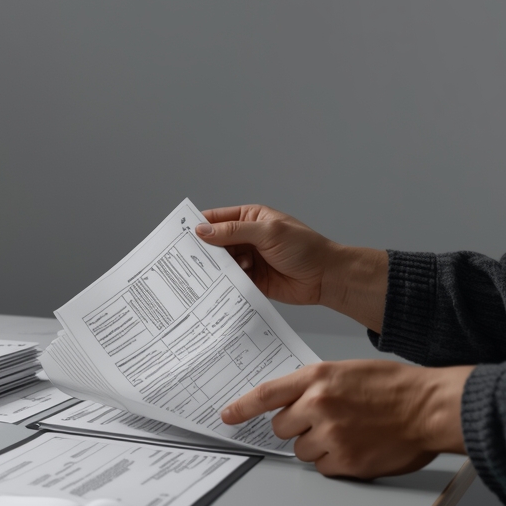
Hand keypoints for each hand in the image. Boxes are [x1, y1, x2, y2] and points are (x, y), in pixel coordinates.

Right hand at [195, 205, 388, 331]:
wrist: (327, 278)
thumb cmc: (305, 249)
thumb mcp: (268, 233)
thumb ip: (234, 231)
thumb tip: (203, 230)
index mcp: (250, 219)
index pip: (217, 219)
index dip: (198, 225)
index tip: (179, 234)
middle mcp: (247, 238)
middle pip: (215, 242)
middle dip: (202, 250)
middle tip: (184, 258)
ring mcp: (249, 259)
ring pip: (221, 262)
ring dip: (214, 268)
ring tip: (204, 274)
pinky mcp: (251, 279)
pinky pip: (230, 279)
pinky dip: (223, 282)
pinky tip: (218, 286)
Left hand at [221, 360, 472, 478]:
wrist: (431, 408)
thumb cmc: (396, 388)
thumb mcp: (348, 372)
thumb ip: (314, 385)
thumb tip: (289, 403)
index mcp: (318, 379)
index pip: (266, 394)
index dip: (242, 407)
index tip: (227, 416)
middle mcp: (319, 405)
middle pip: (281, 427)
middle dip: (297, 428)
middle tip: (325, 421)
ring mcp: (331, 435)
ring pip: (301, 450)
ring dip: (317, 446)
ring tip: (349, 433)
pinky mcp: (346, 461)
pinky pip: (322, 467)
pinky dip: (336, 462)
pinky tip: (358, 447)